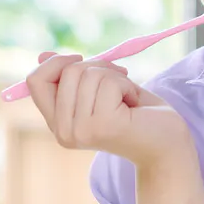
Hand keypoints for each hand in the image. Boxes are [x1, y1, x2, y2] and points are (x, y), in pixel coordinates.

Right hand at [21, 53, 193, 168]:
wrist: (168, 148)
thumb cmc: (136, 116)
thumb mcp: (98, 91)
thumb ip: (71, 78)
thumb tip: (42, 55)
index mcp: (57, 124)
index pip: (35, 81)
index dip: (55, 63)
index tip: (80, 60)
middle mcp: (63, 131)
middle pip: (67, 72)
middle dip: (97, 67)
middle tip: (119, 83)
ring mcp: (81, 130)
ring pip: (88, 74)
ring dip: (115, 77)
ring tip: (127, 98)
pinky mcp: (102, 125)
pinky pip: (108, 82)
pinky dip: (126, 85)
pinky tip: (133, 104)